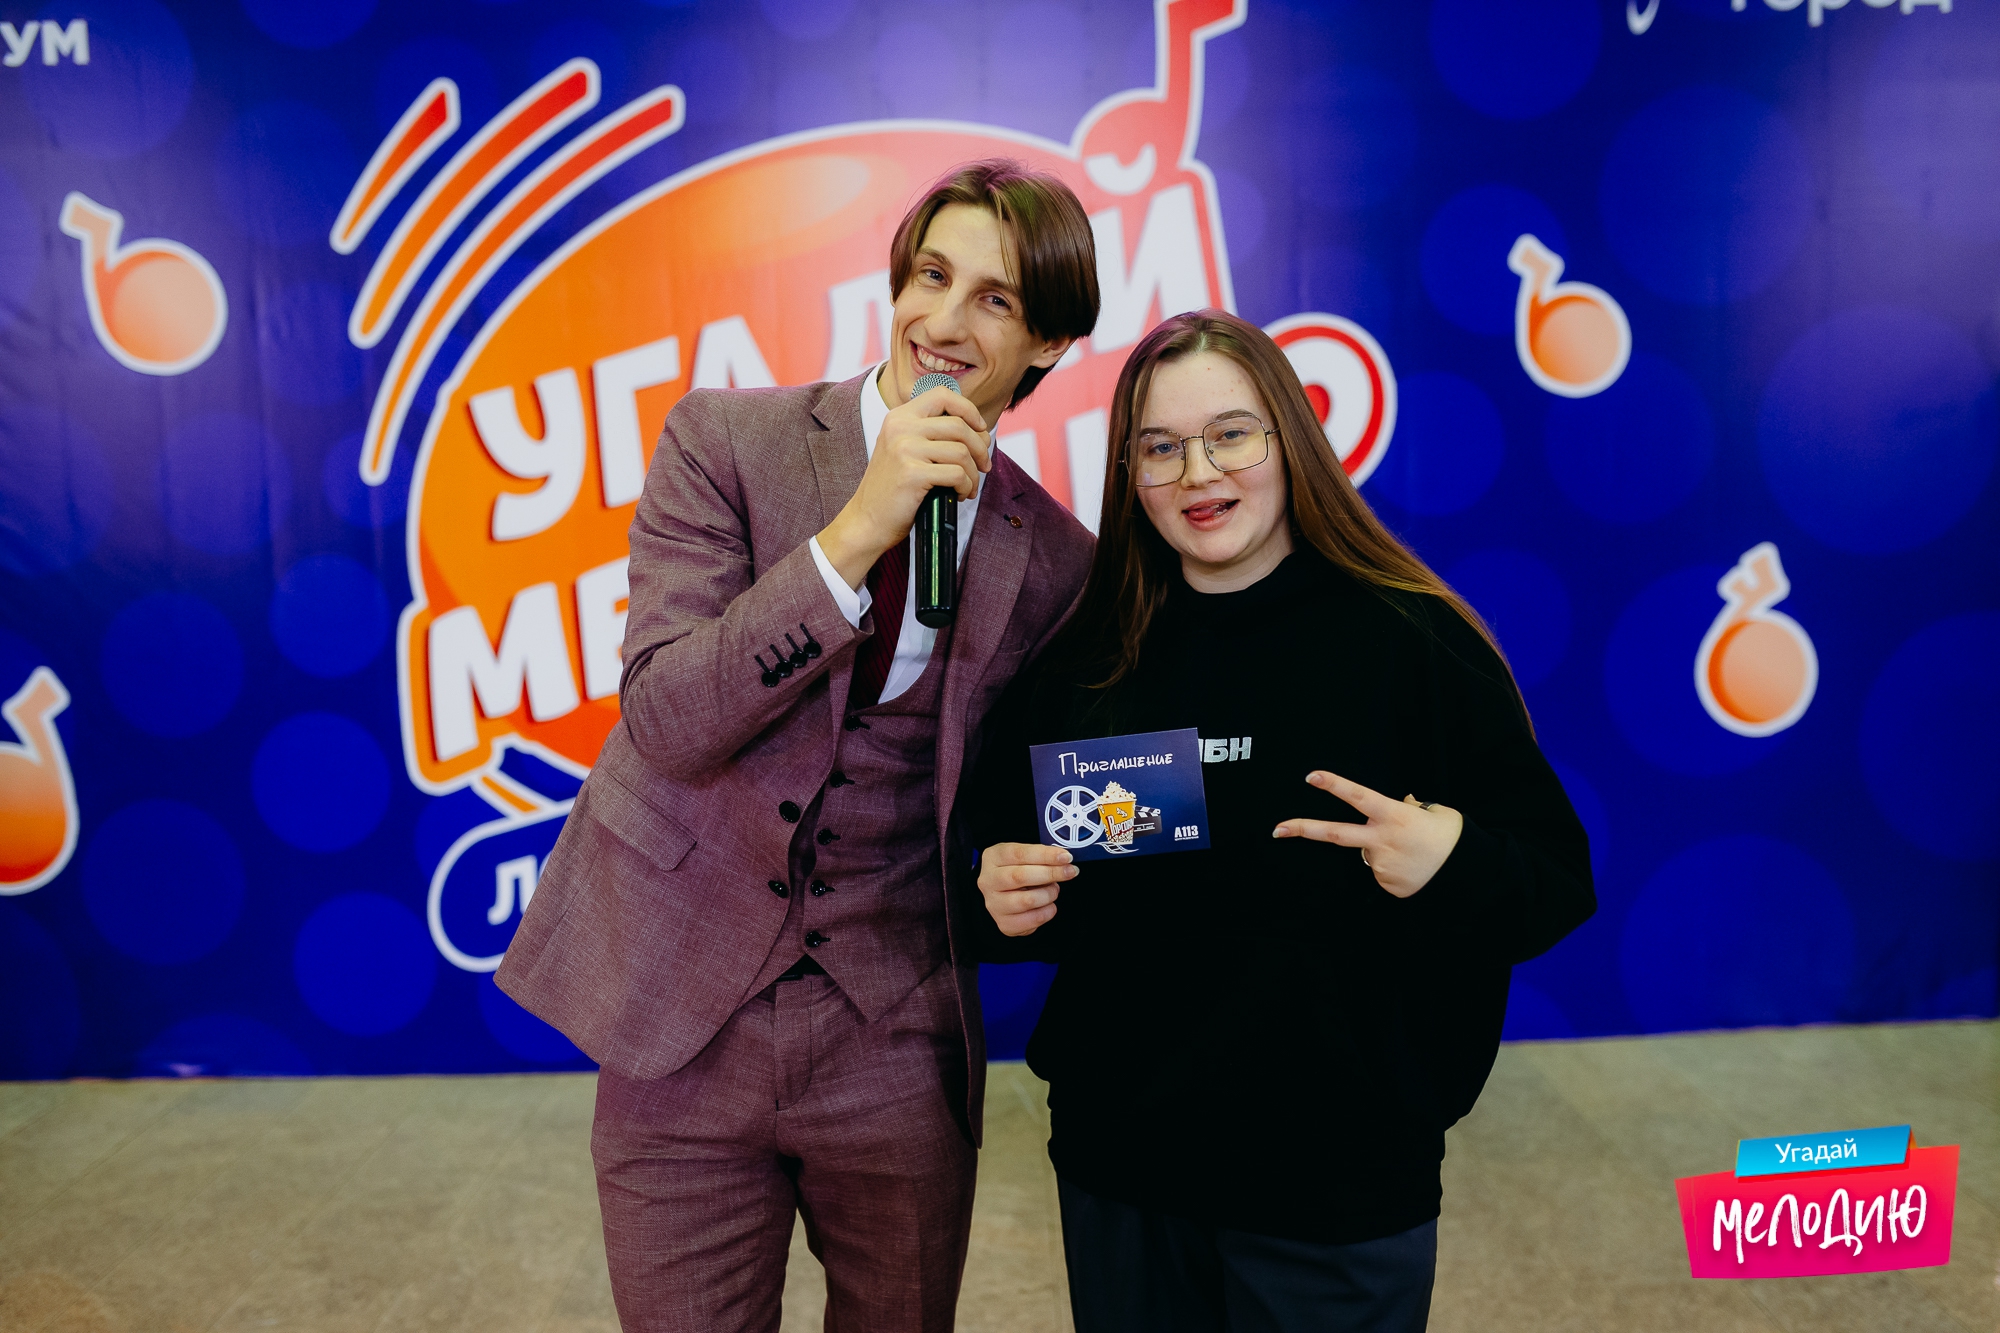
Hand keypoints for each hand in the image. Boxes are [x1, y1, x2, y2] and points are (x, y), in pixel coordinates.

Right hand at [817, 384, 990, 587]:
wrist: (867, 519)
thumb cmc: (893, 487)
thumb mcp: (905, 449)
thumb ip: (933, 434)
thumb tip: (980, 432)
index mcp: (899, 417)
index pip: (942, 395)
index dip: (968, 409)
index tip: (980, 429)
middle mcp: (900, 427)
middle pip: (958, 425)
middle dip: (980, 448)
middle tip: (984, 466)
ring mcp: (905, 449)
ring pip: (961, 451)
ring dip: (974, 473)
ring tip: (969, 486)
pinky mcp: (912, 473)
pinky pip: (957, 474)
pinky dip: (966, 486)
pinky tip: (959, 494)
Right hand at [977, 842, 1075, 935]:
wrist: (1005, 894)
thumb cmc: (1018, 871)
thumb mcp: (1025, 856)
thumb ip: (1041, 856)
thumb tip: (1064, 860)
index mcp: (993, 857)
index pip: (1019, 854)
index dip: (1045, 855)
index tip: (1066, 857)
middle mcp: (988, 881)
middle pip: (1021, 876)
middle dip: (1051, 873)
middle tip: (1070, 872)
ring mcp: (994, 904)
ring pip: (1027, 900)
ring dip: (1049, 894)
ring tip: (1053, 889)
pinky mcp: (1004, 923)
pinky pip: (1032, 920)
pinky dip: (1047, 911)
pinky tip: (1048, 905)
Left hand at [1272, 771, 1462, 898]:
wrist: (1469, 873)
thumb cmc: (1451, 837)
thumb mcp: (1434, 812)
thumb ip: (1410, 806)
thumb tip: (1402, 802)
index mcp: (1393, 816)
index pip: (1358, 796)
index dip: (1334, 785)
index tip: (1311, 777)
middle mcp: (1382, 840)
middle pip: (1335, 834)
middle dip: (1303, 829)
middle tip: (1277, 829)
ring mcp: (1382, 865)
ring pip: (1370, 854)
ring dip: (1384, 851)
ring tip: (1413, 853)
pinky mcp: (1387, 885)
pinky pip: (1382, 873)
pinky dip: (1394, 869)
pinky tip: (1413, 868)